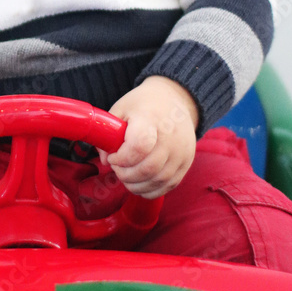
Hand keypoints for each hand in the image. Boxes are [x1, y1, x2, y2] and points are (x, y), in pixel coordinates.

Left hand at [100, 76, 198, 197]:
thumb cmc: (144, 104)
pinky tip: (139, 183)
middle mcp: (171, 137)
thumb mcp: (121, 109)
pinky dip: (150, 190)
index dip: (122, 158)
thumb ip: (108, 134)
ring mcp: (181, 152)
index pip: (139, 146)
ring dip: (136, 185)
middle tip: (117, 167)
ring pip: (158, 181)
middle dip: (125, 175)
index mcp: (151, 119)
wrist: (176, 100)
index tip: (113, 157)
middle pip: (148, 168)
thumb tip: (104, 161)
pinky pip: (168, 186)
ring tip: (126, 175)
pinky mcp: (187, 163)